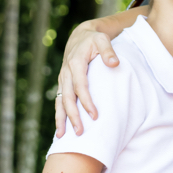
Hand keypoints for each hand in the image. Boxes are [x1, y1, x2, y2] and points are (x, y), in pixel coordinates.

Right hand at [54, 23, 118, 137]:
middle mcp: (66, 73)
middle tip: (80, 132)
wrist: (80, 36)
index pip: (80, 86)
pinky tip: (60, 128)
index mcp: (75, 63)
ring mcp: (62, 79)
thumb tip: (114, 63)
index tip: (94, 115)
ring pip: (59, 102)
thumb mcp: (102, 40)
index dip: (86, 101)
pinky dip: (58, 114)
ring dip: (61, 119)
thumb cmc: (94, 39)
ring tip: (63, 136)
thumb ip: (108, 51)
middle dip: (73, 116)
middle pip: (67, 98)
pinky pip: (58, 101)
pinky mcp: (62, 83)